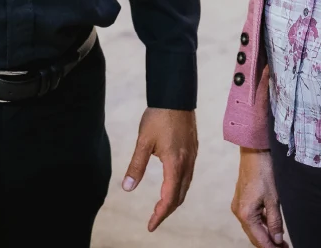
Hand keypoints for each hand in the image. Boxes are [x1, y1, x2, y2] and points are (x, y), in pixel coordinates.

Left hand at [121, 107, 197, 231]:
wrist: (176, 95)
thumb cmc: (158, 116)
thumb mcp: (143, 141)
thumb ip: (136, 166)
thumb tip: (127, 188)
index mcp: (175, 163)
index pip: (169, 198)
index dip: (160, 215)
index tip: (150, 226)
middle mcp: (187, 163)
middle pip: (180, 196)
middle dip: (167, 210)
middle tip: (153, 219)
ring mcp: (193, 156)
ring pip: (186, 186)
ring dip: (174, 199)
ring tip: (161, 206)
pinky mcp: (193, 149)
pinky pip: (189, 175)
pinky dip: (180, 186)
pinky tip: (172, 184)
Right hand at [231, 148, 286, 247]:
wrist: (254, 149)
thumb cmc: (264, 171)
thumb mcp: (274, 198)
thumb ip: (275, 221)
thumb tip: (276, 239)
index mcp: (245, 214)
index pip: (259, 240)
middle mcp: (238, 211)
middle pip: (254, 235)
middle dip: (268, 243)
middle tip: (284, 247)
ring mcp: (238, 204)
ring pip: (252, 227)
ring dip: (265, 234)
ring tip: (280, 240)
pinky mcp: (241, 198)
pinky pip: (251, 217)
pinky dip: (261, 223)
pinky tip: (272, 225)